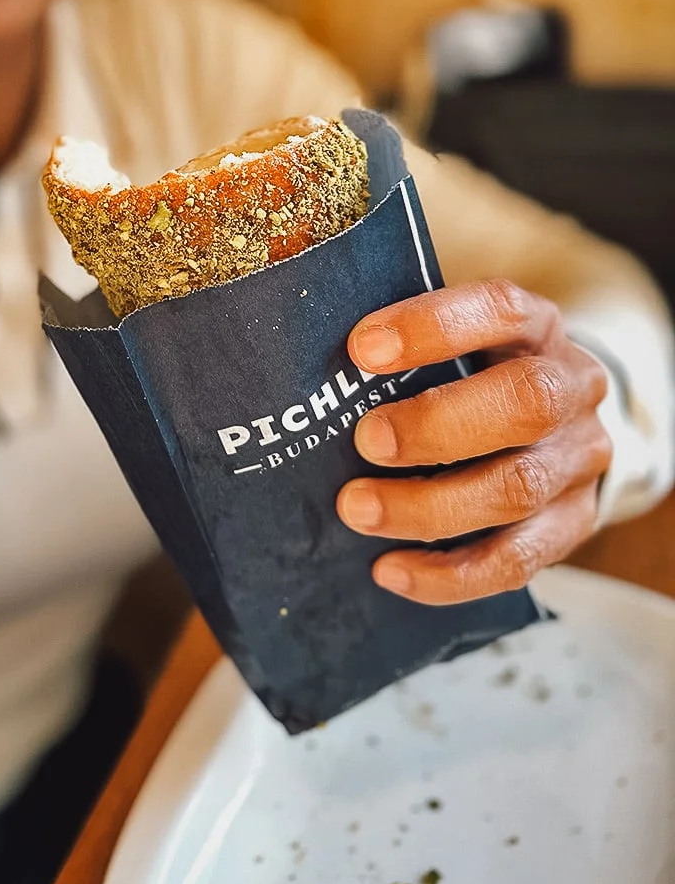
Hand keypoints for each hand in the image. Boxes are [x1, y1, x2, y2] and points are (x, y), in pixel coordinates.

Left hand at [336, 280, 610, 604]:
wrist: (557, 420)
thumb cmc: (476, 373)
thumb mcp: (457, 340)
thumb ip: (403, 348)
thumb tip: (306, 364)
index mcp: (534, 327)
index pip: (499, 309)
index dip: (433, 327)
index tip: (362, 349)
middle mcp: (571, 387)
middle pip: (526, 403)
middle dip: (438, 425)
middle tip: (366, 440)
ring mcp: (578, 459)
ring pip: (517, 489)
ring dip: (429, 507)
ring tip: (357, 509)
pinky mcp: (575, 522)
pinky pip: (517, 560)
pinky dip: (449, 574)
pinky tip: (390, 570)